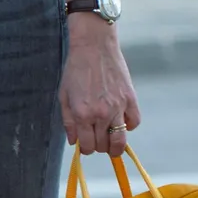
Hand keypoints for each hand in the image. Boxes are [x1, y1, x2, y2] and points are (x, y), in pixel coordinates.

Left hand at [61, 16, 139, 156]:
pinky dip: (128, 126)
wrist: (94, 47)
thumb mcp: (63, 96)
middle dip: (99, 147)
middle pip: (104, 146)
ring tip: (111, 143)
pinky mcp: (131, 99)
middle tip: (96, 141)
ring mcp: (118, 107)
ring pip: (121, 140)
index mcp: (82, 114)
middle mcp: (101, 114)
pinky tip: (120, 121)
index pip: (87, 146)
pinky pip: (134, 122)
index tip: (85, 146)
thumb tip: (74, 142)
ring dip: (115, 146)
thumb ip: (68, 121)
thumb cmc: (75, 70)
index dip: (85, 149)